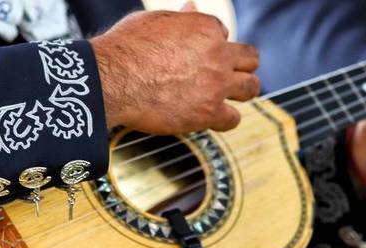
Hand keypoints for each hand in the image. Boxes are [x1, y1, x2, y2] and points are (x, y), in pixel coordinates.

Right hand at [90, 3, 259, 133]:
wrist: (114, 79)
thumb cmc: (126, 48)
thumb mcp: (154, 21)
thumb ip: (179, 18)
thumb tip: (191, 6)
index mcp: (205, 27)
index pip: (223, 34)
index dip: (213, 45)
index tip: (200, 56)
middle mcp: (218, 54)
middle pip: (250, 58)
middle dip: (242, 65)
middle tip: (231, 75)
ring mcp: (216, 84)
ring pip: (251, 87)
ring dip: (243, 91)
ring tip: (231, 96)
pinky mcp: (209, 112)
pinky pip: (233, 119)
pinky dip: (226, 119)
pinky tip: (214, 118)